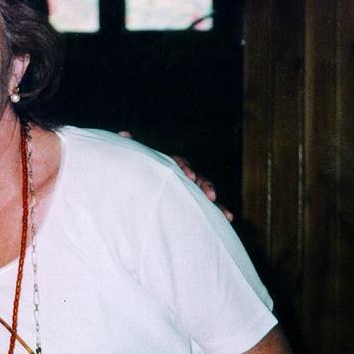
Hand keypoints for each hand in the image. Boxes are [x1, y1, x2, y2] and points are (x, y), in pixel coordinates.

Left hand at [117, 131, 233, 221]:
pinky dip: (218, 212)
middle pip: (196, 177)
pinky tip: (228, 218)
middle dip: (205, 185)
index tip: (188, 176)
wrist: (132, 189)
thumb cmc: (132, 174)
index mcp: (166, 164)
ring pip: (204, 193)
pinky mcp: (190, 204)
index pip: (178, 162)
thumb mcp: (131, 164)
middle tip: (210, 196)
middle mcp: (180, 176)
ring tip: (226, 214)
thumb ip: (130, 151)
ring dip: (216, 203)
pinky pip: (206, 208)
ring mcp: (186, 190)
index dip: (184, 168)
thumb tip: (124, 134)